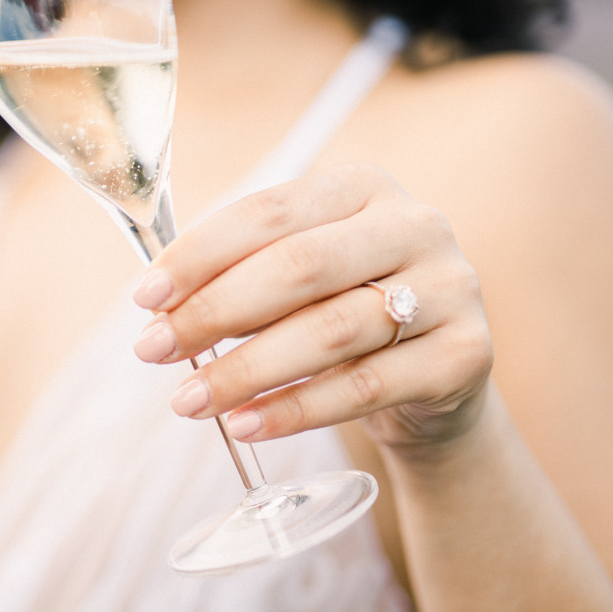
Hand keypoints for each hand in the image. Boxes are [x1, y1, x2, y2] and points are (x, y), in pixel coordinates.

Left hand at [131, 163, 493, 451]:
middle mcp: (415, 225)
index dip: (200, 254)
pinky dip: (294, 410)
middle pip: (299, 267)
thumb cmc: (344, 309)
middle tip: (153, 349)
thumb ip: (241, 274)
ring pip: (331, 331)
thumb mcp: (301, 276)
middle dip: (214, 311)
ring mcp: (450, 288)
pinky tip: (243, 424)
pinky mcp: (467, 354)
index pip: (268, 212)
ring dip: (245, 370)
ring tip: (187, 400)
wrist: (436, 375)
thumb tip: (157, 307)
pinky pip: (364, 387)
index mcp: (363, 187)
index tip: (145, 296)